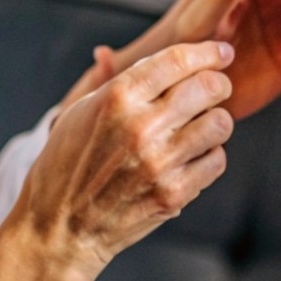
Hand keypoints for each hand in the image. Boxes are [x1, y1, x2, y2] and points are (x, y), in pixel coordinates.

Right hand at [0, 41, 235, 280]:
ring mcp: (160, 162)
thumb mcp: (78, 112)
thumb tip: (117, 53)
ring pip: (220, 123)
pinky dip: (209, 156)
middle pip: (209, 87)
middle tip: (214, 90)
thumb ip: (110, 81)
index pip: (179, 60)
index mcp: (116, 98)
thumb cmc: (65, 165)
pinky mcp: (173, 193)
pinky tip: (189, 158)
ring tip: (198, 127)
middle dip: (217, 84)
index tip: (221, 53)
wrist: (59, 228)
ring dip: (214, 121)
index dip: (208, 52)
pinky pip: (216, 161)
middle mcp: (141, 126)